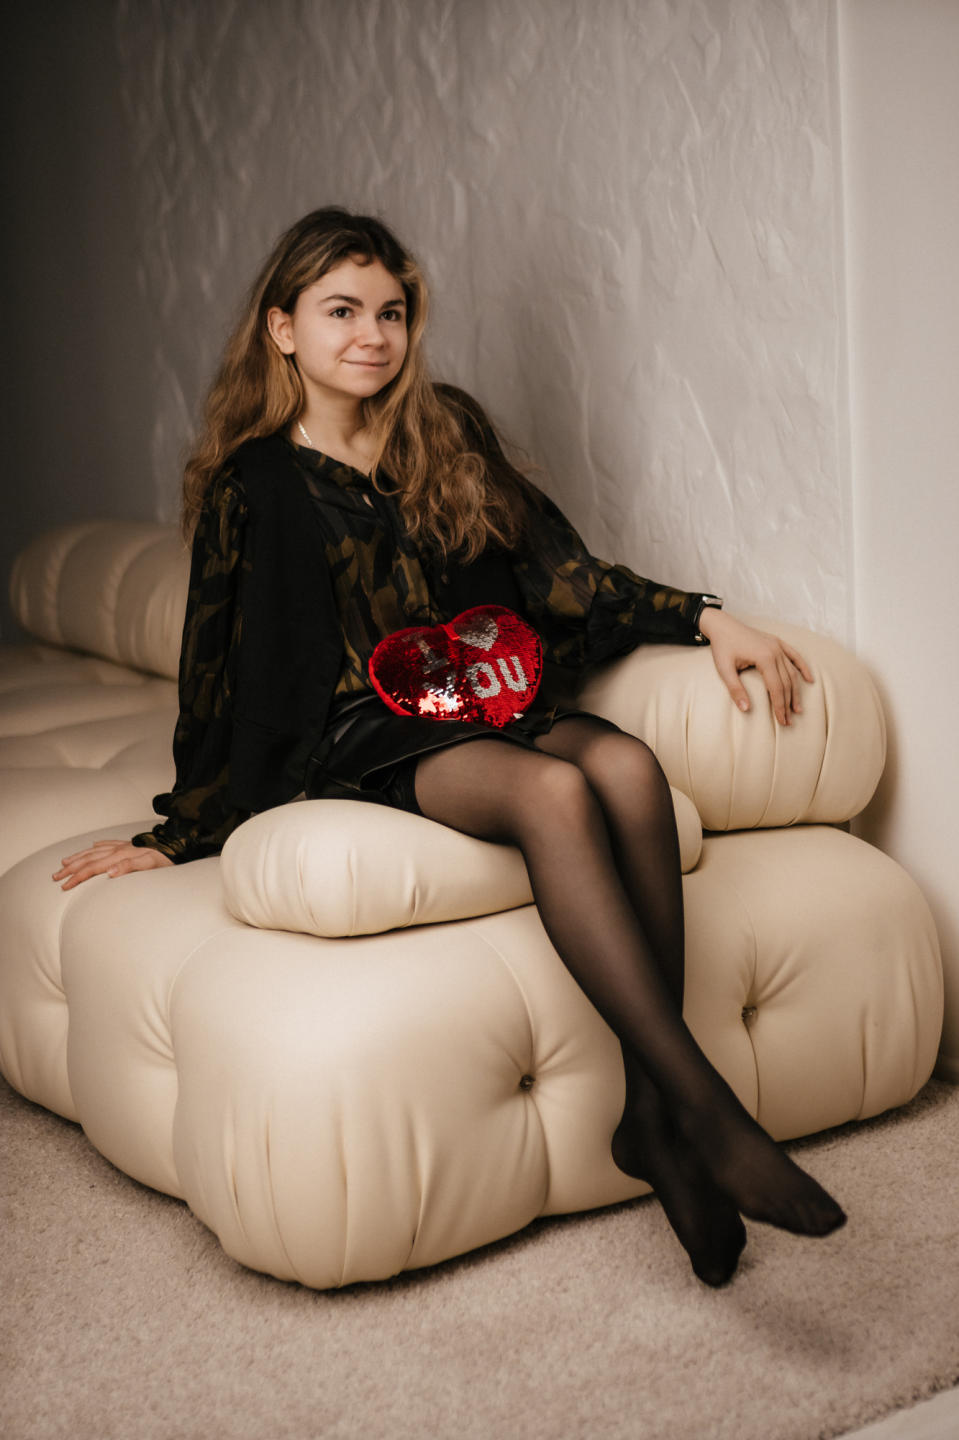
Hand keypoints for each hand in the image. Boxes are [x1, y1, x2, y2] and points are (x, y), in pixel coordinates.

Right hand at [52, 839, 173, 890]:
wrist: (180, 845)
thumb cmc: (167, 859)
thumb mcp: (151, 865)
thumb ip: (130, 867)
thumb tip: (110, 872)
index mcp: (121, 856)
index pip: (93, 868)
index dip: (77, 877)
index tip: (63, 886)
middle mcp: (119, 849)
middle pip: (89, 859)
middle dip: (70, 868)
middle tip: (55, 876)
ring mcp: (124, 845)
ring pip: (95, 850)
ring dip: (78, 857)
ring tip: (64, 861)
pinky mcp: (130, 844)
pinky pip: (108, 843)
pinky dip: (97, 846)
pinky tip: (93, 846)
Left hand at [696, 608, 812, 725]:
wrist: (722, 625)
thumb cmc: (722, 647)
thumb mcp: (724, 669)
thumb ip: (735, 689)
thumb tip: (745, 709)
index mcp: (764, 658)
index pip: (776, 688)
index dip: (780, 706)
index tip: (781, 721)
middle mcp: (775, 651)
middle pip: (787, 682)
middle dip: (788, 703)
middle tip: (789, 721)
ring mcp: (778, 645)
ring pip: (792, 672)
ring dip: (796, 691)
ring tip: (797, 709)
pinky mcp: (777, 642)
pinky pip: (795, 656)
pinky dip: (803, 668)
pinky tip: (809, 680)